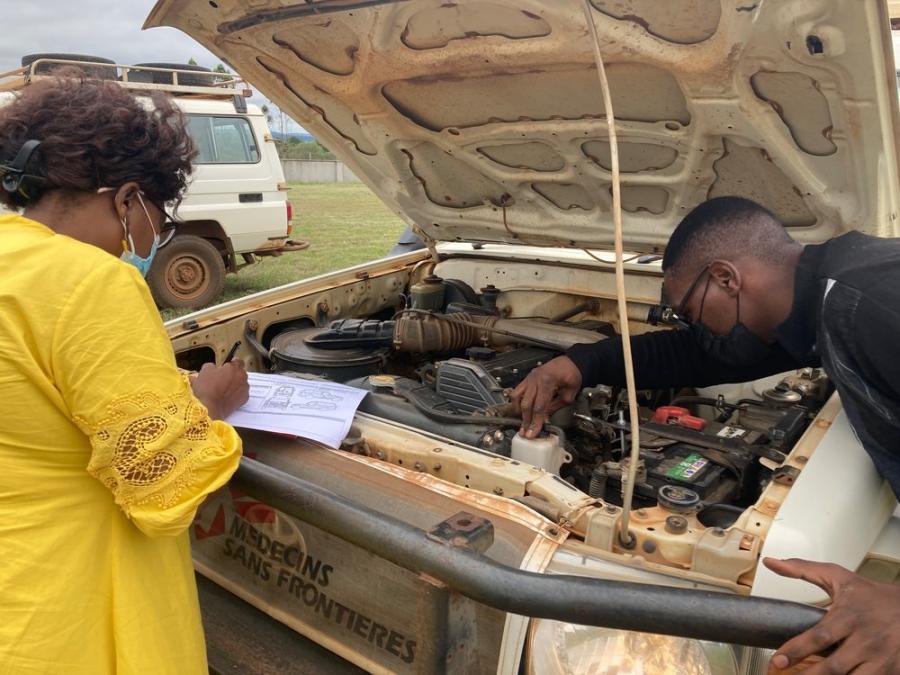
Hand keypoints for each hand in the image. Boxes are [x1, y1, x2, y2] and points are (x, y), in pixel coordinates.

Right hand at [190, 360, 249, 420]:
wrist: (209, 408)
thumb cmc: (207, 389)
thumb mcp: (205, 370)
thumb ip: (212, 366)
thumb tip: (214, 368)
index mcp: (233, 368)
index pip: (238, 361)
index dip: (232, 362)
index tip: (227, 365)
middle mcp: (242, 377)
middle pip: (240, 372)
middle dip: (233, 374)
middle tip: (222, 378)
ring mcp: (245, 389)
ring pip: (241, 383)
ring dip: (235, 384)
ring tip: (224, 389)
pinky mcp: (244, 400)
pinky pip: (241, 394)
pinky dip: (236, 394)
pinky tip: (227, 396)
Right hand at [510, 355, 581, 437]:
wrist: (571, 362)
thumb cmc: (572, 375)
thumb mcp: (568, 395)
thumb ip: (555, 407)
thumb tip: (544, 419)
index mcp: (547, 382)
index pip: (539, 407)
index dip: (535, 422)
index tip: (532, 432)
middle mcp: (535, 379)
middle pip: (526, 404)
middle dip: (526, 420)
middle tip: (526, 432)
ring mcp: (530, 378)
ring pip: (517, 397)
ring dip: (518, 411)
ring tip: (522, 421)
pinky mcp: (527, 379)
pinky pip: (517, 391)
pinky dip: (517, 402)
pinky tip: (520, 410)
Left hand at [764, 557, 899, 673]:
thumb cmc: (871, 595)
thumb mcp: (838, 577)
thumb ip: (802, 570)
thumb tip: (771, 563)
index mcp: (848, 617)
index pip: (819, 636)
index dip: (796, 650)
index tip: (778, 660)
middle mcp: (864, 640)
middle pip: (834, 666)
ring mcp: (879, 659)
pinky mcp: (891, 670)